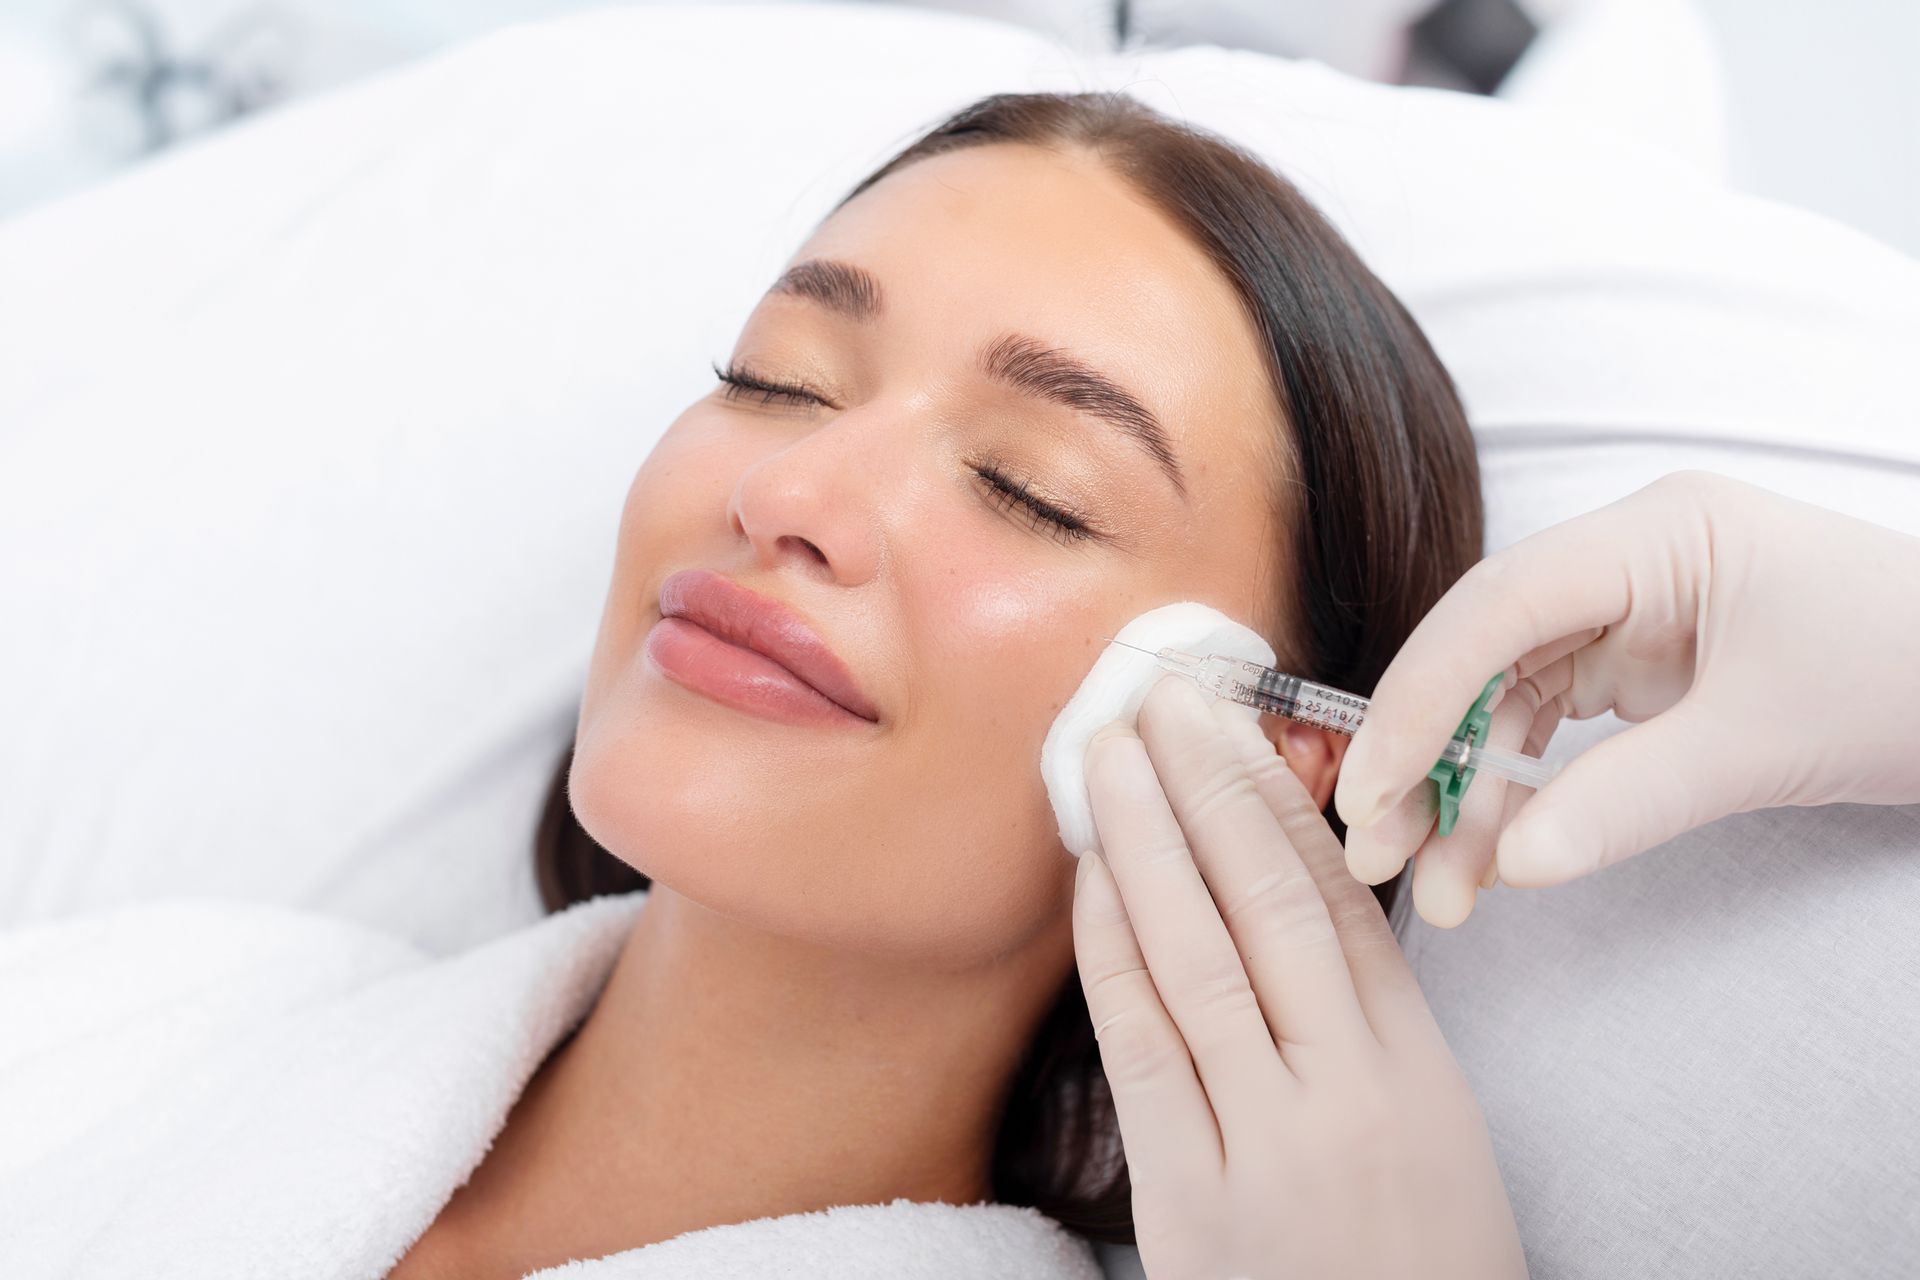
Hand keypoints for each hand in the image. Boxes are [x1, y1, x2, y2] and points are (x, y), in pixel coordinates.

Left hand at [1075, 675, 1525, 1279]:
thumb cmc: (1413, 1267)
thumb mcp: (1432, 1139)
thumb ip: (1369, 1026)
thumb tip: (1295, 902)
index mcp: (1419, 1072)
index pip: (1345, 902)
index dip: (1283, 800)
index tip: (1239, 723)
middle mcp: (1351, 1093)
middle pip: (1275, 900)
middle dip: (1212, 785)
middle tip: (1163, 696)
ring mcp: (1271, 1145)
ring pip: (1203, 953)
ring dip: (1149, 840)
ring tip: (1110, 754)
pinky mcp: (1194, 1200)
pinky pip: (1146, 1045)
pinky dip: (1113, 950)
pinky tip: (1093, 878)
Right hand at [1334, 471, 1919, 927]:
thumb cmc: (1907, 677)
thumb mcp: (1763, 744)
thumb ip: (1629, 801)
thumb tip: (1516, 867)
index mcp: (1657, 534)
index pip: (1498, 606)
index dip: (1421, 698)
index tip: (1374, 789)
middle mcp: (1628, 562)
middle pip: (1484, 652)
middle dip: (1427, 756)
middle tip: (1379, 851)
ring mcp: (1636, 612)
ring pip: (1509, 698)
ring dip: (1468, 793)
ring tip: (1442, 890)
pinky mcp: (1650, 665)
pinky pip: (1556, 728)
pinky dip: (1522, 794)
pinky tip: (1496, 857)